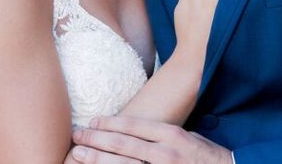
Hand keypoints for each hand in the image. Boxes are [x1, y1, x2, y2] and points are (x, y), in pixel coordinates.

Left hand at [70, 115, 230, 163]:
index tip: (92, 122)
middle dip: (96, 140)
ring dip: (99, 160)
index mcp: (172, 135)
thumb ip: (161, 133)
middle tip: (77, 136)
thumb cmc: (205, 156)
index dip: (109, 123)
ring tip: (79, 155)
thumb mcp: (186, 136)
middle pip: (123, 145)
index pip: (133, 125)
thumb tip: (132, 128)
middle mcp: (166, 153)